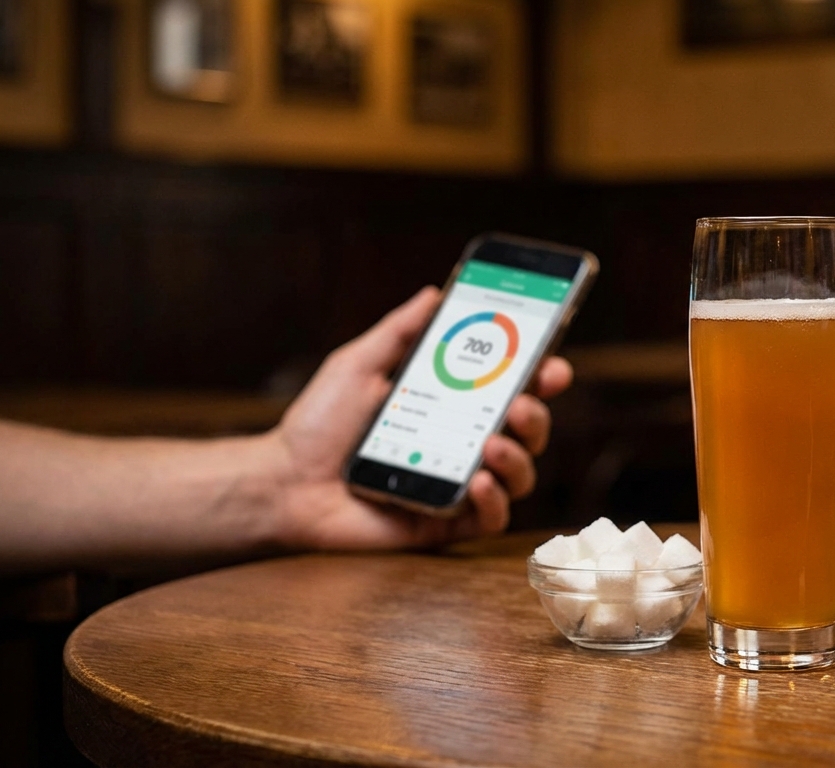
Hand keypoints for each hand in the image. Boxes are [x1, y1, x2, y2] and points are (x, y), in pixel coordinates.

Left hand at [266, 286, 573, 549]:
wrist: (283, 481)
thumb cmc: (318, 425)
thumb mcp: (358, 365)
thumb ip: (399, 332)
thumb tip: (434, 293)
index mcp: (453, 405)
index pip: (512, 387)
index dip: (540, 376)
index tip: (551, 362)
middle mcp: (465, 444)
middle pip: (528, 430)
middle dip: (537, 414)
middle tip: (520, 403)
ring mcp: (459, 485)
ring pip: (521, 475)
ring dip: (519, 456)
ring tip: (493, 443)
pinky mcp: (447, 523)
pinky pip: (492, 518)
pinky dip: (496, 500)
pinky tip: (479, 481)